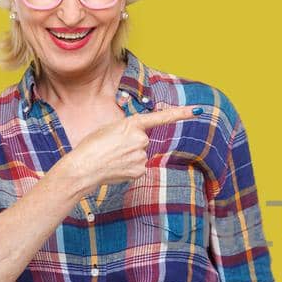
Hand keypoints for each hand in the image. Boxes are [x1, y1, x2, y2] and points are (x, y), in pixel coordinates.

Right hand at [64, 102, 202, 194]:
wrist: (83, 167)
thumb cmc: (92, 145)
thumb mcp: (110, 129)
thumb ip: (128, 130)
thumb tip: (139, 139)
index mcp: (132, 124)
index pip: (161, 117)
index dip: (181, 113)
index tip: (198, 110)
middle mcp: (141, 139)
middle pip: (143, 139)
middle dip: (131, 143)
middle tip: (113, 147)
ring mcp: (142, 156)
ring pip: (140, 154)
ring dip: (129, 156)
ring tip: (112, 157)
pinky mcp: (140, 171)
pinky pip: (138, 166)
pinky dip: (128, 167)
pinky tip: (116, 167)